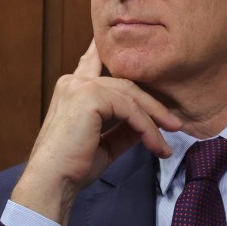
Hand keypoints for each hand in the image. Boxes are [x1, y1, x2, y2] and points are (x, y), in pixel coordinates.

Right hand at [10, 41, 180, 223]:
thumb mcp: (104, 143)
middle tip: (174, 124)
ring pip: (131, 96)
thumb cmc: (73, 167)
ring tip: (167, 142)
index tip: (122, 43)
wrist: (52, 182)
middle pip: (125, 84)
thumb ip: (123, 129)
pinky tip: (156, 145)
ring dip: (154, 120)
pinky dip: (147, 128)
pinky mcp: (91, 96)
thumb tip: (148, 125)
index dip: (109, 52)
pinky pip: (130, 110)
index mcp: (72, 88)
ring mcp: (81, 86)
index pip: (94, 63)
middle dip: (152, 104)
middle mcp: (74, 81)